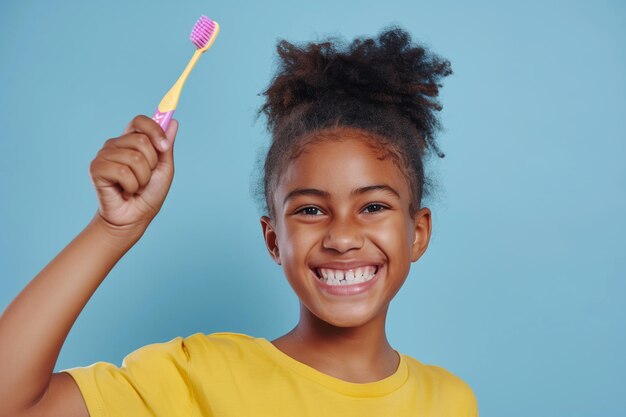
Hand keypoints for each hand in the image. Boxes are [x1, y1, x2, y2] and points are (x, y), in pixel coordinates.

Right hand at [89, 115, 177, 231]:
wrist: (135, 217)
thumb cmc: (149, 194)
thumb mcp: (164, 168)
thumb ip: (167, 146)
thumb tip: (174, 122)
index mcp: (131, 140)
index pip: (140, 121)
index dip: (155, 130)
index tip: (164, 147)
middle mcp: (116, 144)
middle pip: (141, 140)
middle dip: (151, 164)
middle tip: (145, 178)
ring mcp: (104, 155)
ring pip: (134, 158)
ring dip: (142, 178)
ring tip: (135, 186)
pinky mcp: (96, 168)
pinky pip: (122, 172)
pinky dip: (131, 186)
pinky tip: (125, 191)